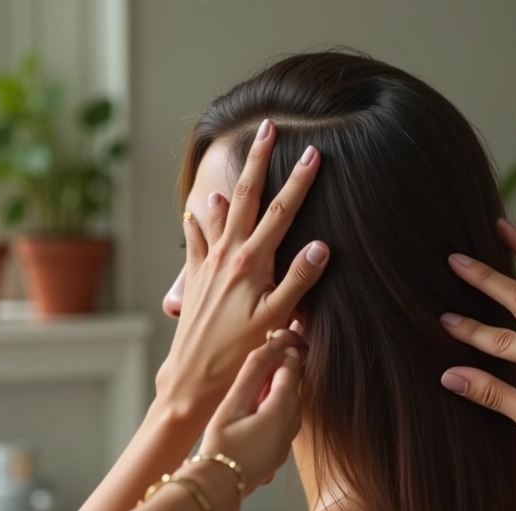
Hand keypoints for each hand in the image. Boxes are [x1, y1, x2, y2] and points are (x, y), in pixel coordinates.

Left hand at [156, 120, 328, 420]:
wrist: (193, 374)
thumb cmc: (239, 350)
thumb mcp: (276, 319)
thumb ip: (299, 281)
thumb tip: (322, 246)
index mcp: (252, 262)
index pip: (281, 212)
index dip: (299, 182)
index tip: (312, 154)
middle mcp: (227, 255)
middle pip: (246, 197)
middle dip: (257, 161)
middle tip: (265, 130)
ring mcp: (208, 264)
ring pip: (219, 213)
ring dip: (229, 186)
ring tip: (231, 167)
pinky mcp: (195, 279)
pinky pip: (195, 241)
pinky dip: (197, 222)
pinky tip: (194, 211)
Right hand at [175, 330, 303, 510]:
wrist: (217, 488)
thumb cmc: (221, 446)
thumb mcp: (233, 403)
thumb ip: (254, 372)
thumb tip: (273, 344)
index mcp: (283, 408)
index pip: (292, 368)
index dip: (287, 347)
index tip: (284, 331)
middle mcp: (291, 424)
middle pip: (293, 386)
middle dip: (285, 365)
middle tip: (278, 343)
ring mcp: (286, 441)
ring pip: (289, 404)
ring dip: (278, 387)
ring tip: (263, 372)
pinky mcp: (278, 452)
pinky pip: (282, 420)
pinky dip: (274, 406)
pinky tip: (257, 405)